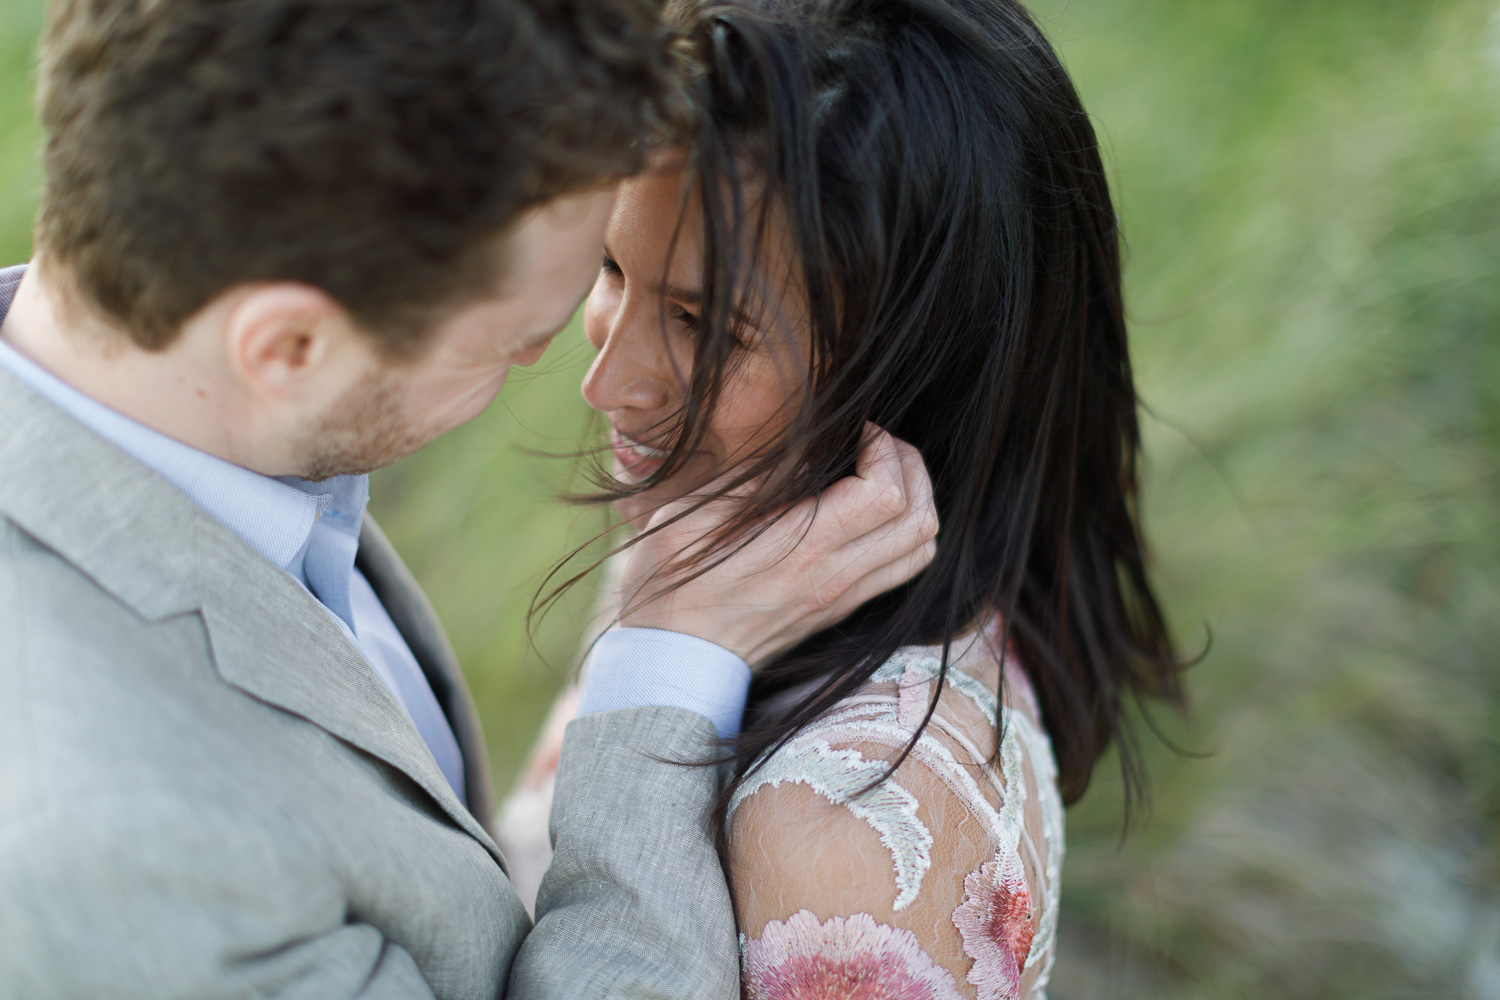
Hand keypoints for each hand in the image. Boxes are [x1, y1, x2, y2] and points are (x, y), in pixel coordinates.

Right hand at [617, 425, 938, 666]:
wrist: (673, 659)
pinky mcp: (840, 608)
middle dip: (909, 466)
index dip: (883, 448)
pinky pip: (903, 570)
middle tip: (876, 444)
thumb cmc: (672, 582)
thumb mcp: (693, 515)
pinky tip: (874, 513)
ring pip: (921, 546)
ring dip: (916, 500)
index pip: (885, 493)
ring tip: (883, 473)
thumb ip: (756, 479)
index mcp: (800, 546)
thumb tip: (807, 447)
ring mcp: (841, 596)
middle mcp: (833, 575)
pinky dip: (906, 534)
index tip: (856, 430)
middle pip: (919, 518)